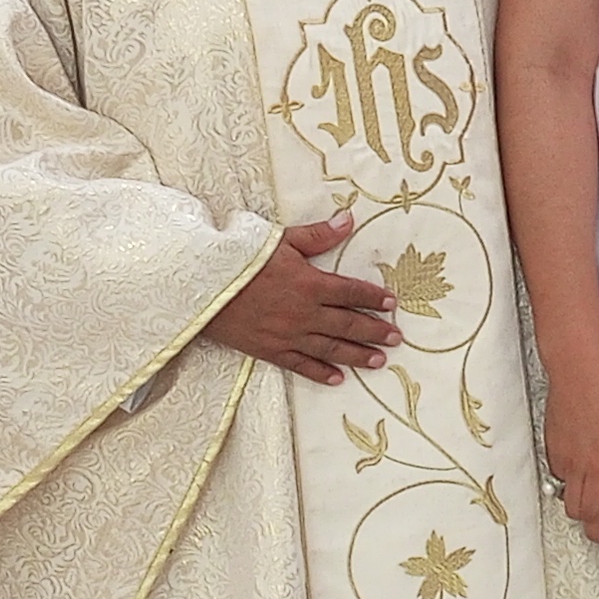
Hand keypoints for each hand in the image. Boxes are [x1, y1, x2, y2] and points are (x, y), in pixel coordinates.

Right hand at [205, 212, 392, 383]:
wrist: (202, 285)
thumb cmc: (240, 258)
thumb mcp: (280, 240)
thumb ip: (318, 235)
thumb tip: (348, 219)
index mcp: (309, 284)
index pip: (351, 292)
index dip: (373, 299)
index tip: (391, 304)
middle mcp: (304, 313)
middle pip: (348, 325)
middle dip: (375, 332)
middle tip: (397, 338)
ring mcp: (288, 335)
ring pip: (331, 349)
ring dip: (357, 356)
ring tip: (380, 361)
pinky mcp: (270, 350)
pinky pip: (300, 365)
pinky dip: (320, 373)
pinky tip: (337, 378)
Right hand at [540, 350, 598, 546]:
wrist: (577, 361)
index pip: (592, 514)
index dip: (598, 531)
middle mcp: (575, 463)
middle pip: (573, 508)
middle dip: (587, 517)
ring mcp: (560, 450)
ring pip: (563, 486)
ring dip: (577, 492)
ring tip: (596, 482)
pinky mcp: (551, 436)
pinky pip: (557, 465)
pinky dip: (568, 470)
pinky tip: (584, 454)